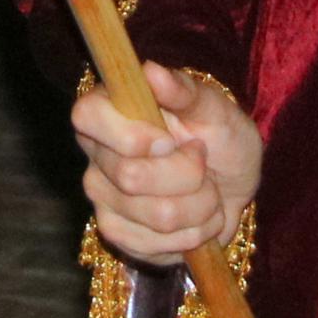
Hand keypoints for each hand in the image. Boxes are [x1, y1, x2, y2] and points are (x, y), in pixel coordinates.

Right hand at [73, 62, 259, 266]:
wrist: (232, 184)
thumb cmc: (220, 136)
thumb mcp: (214, 107)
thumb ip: (184, 90)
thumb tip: (150, 70)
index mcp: (106, 111)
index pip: (85, 117)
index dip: (130, 135)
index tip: (169, 139)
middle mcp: (96, 157)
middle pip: (132, 177)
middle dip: (190, 174)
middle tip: (203, 162)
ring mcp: (104, 200)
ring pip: (158, 216)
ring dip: (201, 206)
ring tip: (208, 191)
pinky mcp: (119, 237)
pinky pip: (160, 246)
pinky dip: (196, 234)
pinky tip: (199, 217)